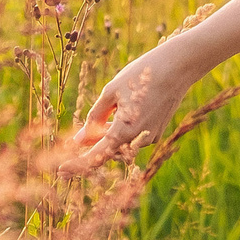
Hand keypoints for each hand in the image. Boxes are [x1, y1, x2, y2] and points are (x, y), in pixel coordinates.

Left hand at [67, 41, 194, 169]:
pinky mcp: (157, 132)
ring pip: (121, 144)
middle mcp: (138, 139)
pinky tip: (123, 110)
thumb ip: (94, 117)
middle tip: (75, 138)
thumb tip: (80, 139)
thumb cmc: (140, 75)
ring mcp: (150, 137)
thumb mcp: (110, 92)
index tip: (61, 172)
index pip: (96, 156)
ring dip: (107, 135)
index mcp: (124, 130)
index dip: (78, 165)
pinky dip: (122, 130)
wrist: (177, 67)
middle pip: (108, 150)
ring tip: (106, 113)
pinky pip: (133, 137)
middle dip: (92, 145)